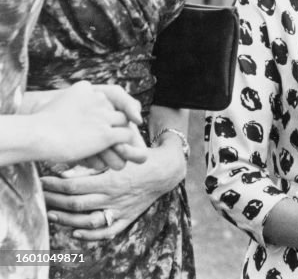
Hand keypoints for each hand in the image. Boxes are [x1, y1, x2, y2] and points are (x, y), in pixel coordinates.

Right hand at [25, 82, 147, 168]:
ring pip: (124, 122)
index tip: (99, 122)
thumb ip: (67, 102)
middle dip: (114, 123)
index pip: (105, 97)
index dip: (105, 111)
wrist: (34, 135)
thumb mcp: (52, 103)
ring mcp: (103, 116)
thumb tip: (54, 105)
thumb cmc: (36, 124)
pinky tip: (117, 151)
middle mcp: (98, 98)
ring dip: (120, 134)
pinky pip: (126, 136)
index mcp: (85, 88)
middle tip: (110, 137)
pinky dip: (124, 145)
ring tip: (115, 146)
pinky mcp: (106, 133)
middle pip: (115, 110)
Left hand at [41, 142, 185, 240]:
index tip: (43, 180)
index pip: (73, 186)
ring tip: (51, 214)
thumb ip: (96, 161)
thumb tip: (69, 171)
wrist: (166, 170)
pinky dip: (89, 236)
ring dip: (66, 219)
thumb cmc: (141, 157)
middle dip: (54, 200)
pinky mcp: (127, 217)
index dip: (54, 185)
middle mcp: (113, 197)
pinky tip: (76, 233)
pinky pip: (106, 232)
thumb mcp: (120, 153)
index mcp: (110, 180)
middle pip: (75, 204)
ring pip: (86, 220)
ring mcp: (120, 210)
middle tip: (41, 196)